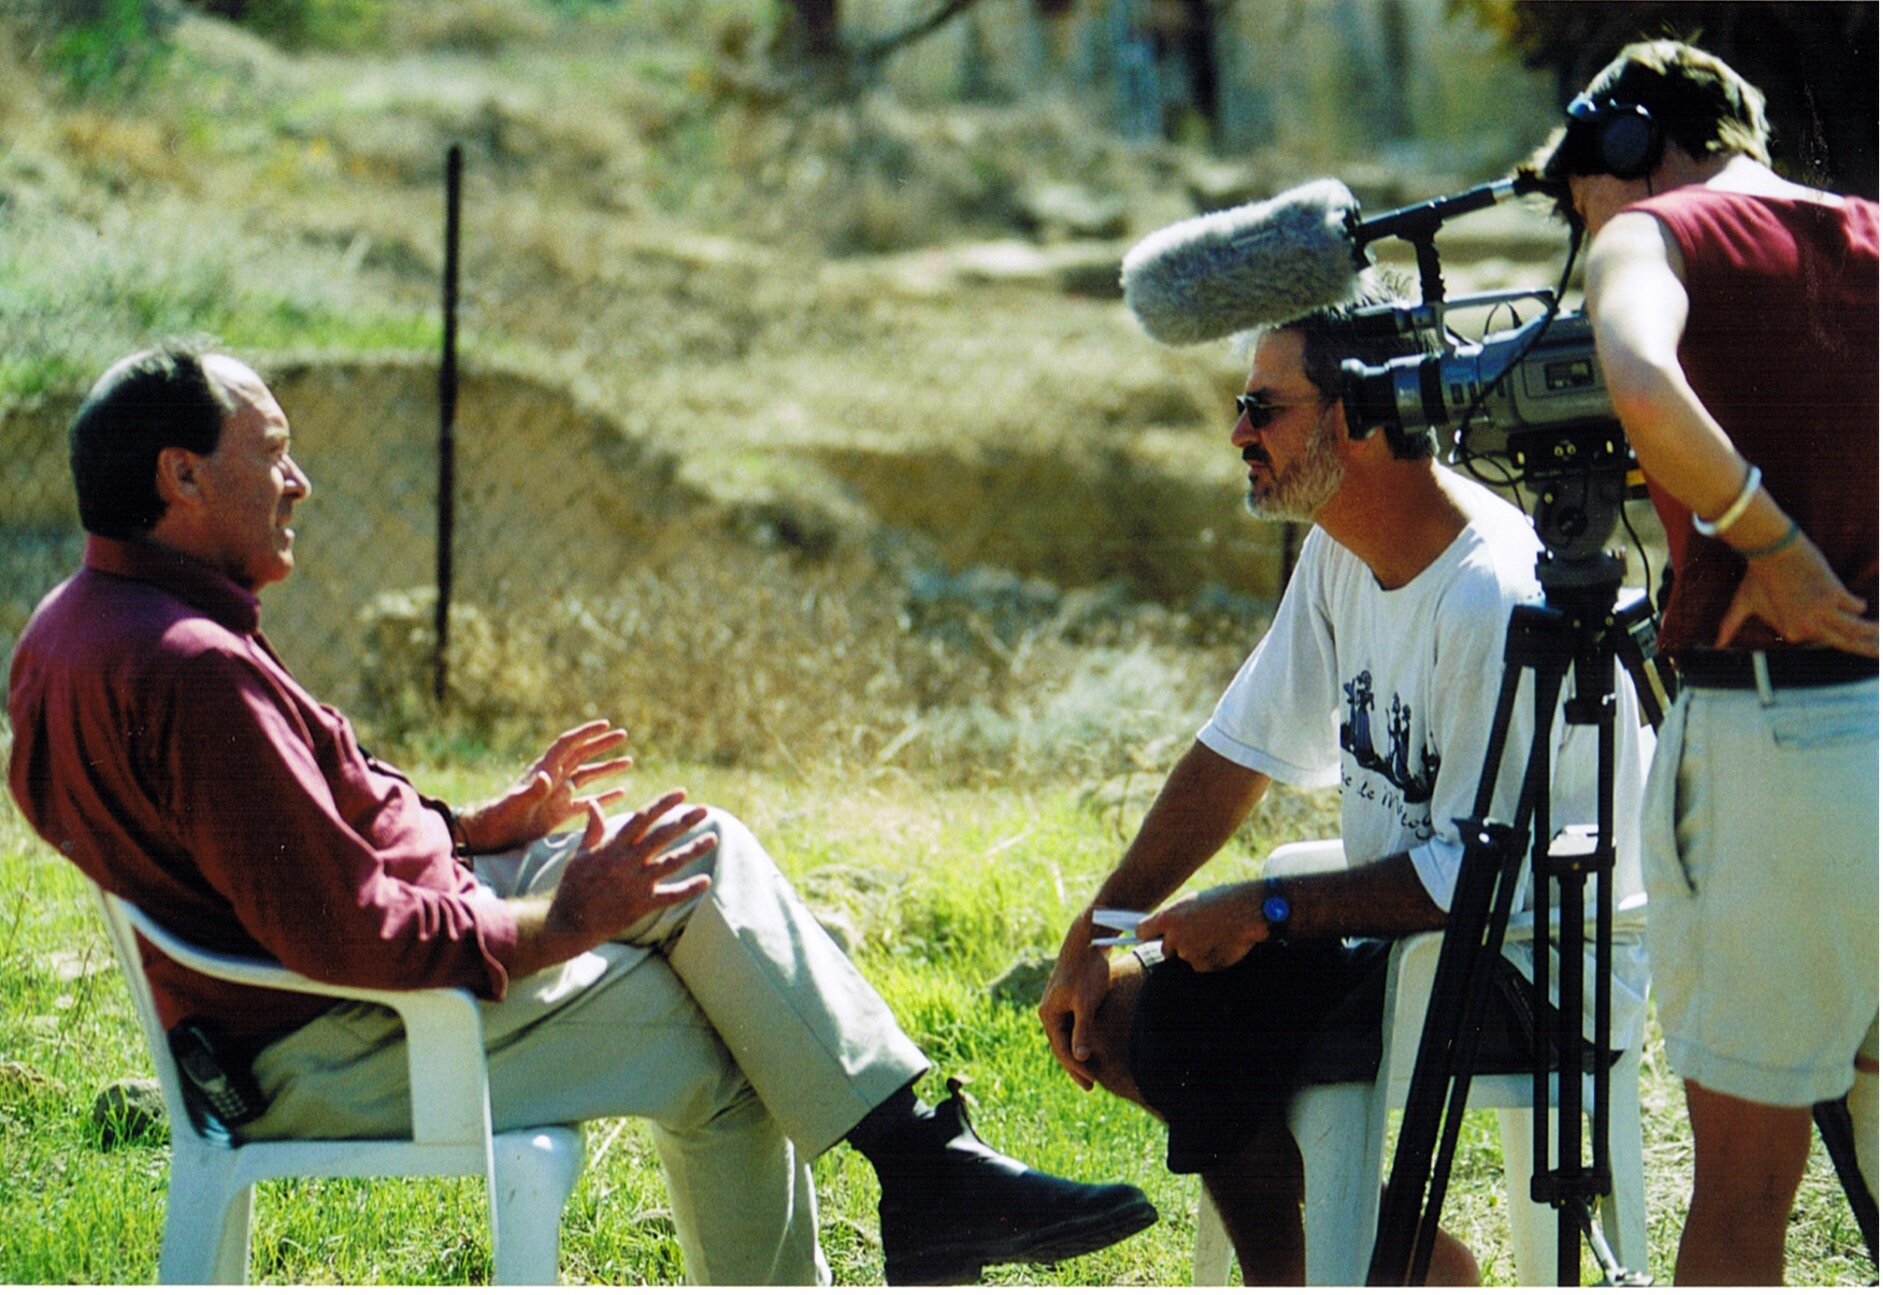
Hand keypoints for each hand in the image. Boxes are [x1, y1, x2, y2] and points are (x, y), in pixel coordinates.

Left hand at [460, 720, 634, 852]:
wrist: (492, 835)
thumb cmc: (501, 817)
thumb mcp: (517, 803)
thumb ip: (533, 790)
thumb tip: (546, 776)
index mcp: (545, 770)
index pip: (568, 745)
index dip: (586, 733)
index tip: (605, 725)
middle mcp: (554, 779)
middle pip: (582, 755)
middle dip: (602, 745)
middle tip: (623, 735)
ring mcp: (558, 795)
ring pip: (587, 777)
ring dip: (607, 768)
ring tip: (629, 761)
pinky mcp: (560, 813)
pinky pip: (587, 801)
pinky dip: (604, 797)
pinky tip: (620, 793)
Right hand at [541, 790, 715, 956]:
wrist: (568, 923)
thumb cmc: (573, 886)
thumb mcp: (580, 854)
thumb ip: (593, 829)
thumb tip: (594, 803)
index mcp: (612, 846)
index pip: (642, 818)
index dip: (663, 804)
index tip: (682, 793)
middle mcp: (627, 862)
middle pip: (662, 836)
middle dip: (685, 821)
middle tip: (705, 810)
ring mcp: (636, 883)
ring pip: (671, 862)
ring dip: (693, 850)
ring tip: (713, 839)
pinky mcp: (641, 904)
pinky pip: (670, 895)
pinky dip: (688, 889)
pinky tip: (705, 881)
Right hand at [1038, 912, 1112, 1090]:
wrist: (1088, 941)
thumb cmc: (1087, 971)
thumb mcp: (1086, 1003)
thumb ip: (1082, 1031)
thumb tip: (1079, 1058)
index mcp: (1048, 1014)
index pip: (1062, 1049)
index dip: (1077, 1069)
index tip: (1091, 1084)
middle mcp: (1049, 1010)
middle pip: (1061, 1045)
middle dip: (1076, 1066)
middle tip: (1090, 1086)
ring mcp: (1058, 1004)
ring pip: (1067, 1036)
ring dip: (1078, 1054)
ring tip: (1090, 1071)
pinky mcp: (1068, 998)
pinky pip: (1072, 1025)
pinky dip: (1081, 1039)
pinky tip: (1091, 1046)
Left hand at [1137, 883, 1267, 971]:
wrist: (1248, 911)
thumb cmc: (1221, 901)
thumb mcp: (1192, 902)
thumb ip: (1174, 917)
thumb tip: (1162, 930)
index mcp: (1167, 917)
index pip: (1141, 931)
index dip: (1147, 934)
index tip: (1152, 934)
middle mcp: (1174, 937)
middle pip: (1165, 948)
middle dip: (1176, 944)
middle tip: (1197, 932)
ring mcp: (1188, 953)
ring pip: (1185, 956)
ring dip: (1195, 950)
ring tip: (1214, 935)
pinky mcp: (1202, 965)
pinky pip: (1200, 964)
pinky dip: (1208, 958)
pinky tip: (1221, 944)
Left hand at [1716, 535, 1877, 655]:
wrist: (1771, 549)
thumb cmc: (1756, 575)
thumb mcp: (1741, 603)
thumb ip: (1729, 626)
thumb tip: (1714, 644)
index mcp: (1790, 631)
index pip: (1815, 639)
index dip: (1821, 633)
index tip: (1832, 637)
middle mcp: (1808, 626)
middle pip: (1844, 642)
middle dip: (1866, 649)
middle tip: (1880, 654)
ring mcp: (1823, 611)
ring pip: (1856, 628)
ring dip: (1873, 633)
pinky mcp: (1835, 593)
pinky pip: (1855, 605)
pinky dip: (1859, 605)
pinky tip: (1863, 605)